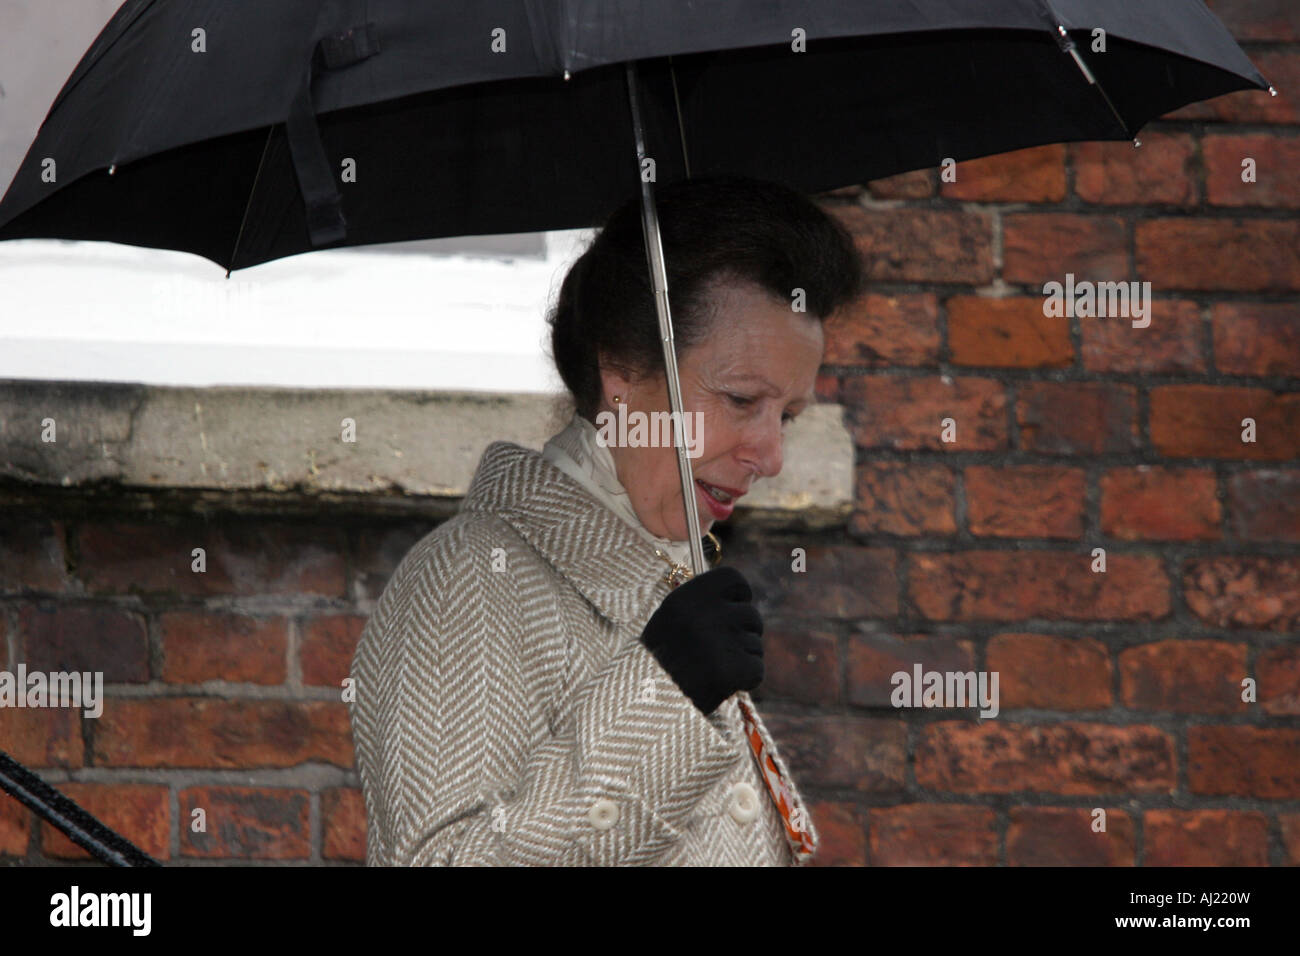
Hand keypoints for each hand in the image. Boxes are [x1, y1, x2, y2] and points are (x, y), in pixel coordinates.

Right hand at [638, 566, 763, 715]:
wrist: (642, 707)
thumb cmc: (656, 666)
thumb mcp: (669, 622)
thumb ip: (701, 607)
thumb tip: (738, 601)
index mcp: (685, 597)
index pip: (733, 579)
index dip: (739, 597)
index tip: (731, 611)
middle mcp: (704, 614)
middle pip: (751, 615)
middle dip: (743, 635)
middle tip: (718, 655)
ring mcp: (720, 641)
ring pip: (755, 645)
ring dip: (741, 659)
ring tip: (711, 673)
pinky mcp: (734, 670)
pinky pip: (757, 670)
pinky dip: (745, 682)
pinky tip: (721, 687)